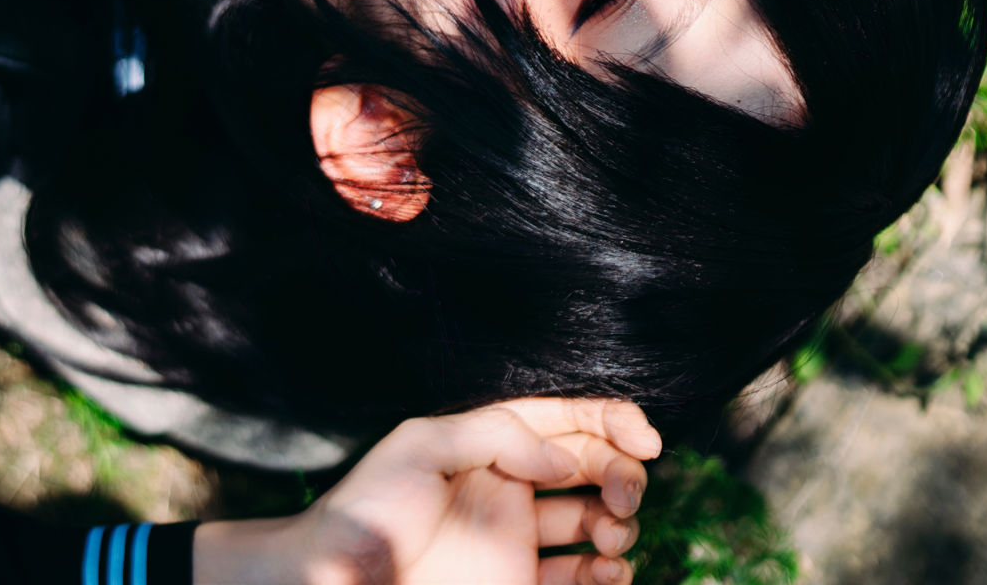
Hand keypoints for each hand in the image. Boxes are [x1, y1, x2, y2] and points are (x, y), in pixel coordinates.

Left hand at [190, 397, 659, 584]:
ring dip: (621, 522)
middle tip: (622, 496)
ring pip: (597, 519)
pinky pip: (583, 575)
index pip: (565, 418)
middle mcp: (510, 486)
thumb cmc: (367, 511)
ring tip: (610, 538)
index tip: (645, 439)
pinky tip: (607, 571)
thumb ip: (493, 434)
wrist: (342, 580)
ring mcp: (517, 537)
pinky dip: (610, 572)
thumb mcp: (418, 447)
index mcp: (489, 444)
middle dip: (623, 472)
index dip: (613, 421)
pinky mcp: (522, 582)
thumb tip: (561, 454)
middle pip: (592, 465)